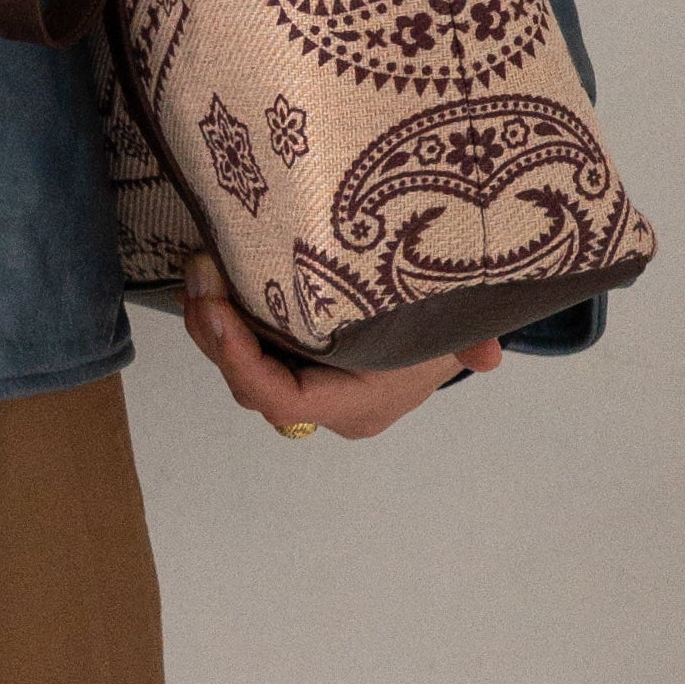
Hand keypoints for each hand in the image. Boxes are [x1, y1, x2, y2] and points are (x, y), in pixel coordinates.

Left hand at [175, 252, 499, 442]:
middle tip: (198, 281)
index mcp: (357, 403)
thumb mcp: (456, 323)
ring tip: (196, 275)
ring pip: (245, 373)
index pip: (285, 399)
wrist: (445, 333)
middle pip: (253, 386)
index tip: (217, 314)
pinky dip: (227, 326)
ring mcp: (309, 391)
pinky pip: (251, 357)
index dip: (243, 362)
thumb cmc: (444, 322)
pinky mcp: (296, 369)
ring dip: (213, 329)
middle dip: (216, 338)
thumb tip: (489, 356)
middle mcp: (327, 409)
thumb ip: (470, 339)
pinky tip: (208, 283)